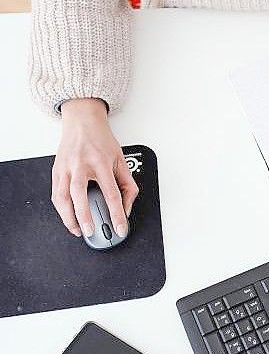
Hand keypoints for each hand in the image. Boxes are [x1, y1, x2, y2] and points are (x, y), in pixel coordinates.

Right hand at [52, 98, 137, 237]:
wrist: (82, 121)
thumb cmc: (102, 141)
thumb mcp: (121, 160)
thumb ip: (128, 185)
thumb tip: (126, 208)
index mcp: (101, 162)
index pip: (111, 194)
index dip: (117, 214)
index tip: (121, 228)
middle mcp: (81, 165)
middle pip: (80, 195)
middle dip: (85, 217)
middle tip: (90, 232)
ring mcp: (65, 168)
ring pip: (62, 197)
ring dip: (68, 217)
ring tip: (78, 230)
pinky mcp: (56, 170)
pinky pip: (56, 193)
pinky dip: (61, 209)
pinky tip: (68, 217)